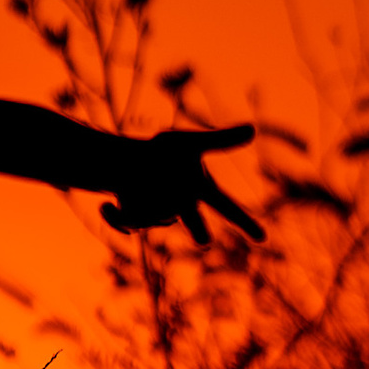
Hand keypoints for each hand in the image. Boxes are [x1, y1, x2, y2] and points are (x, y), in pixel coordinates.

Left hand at [102, 122, 262, 244]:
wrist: (127, 161)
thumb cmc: (162, 150)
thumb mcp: (190, 141)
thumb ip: (222, 139)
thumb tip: (253, 129)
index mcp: (200, 190)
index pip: (229, 208)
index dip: (246, 223)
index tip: (262, 238)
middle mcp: (183, 207)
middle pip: (196, 225)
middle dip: (200, 231)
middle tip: (204, 239)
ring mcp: (159, 215)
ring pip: (155, 219)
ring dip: (145, 203)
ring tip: (133, 183)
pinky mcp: (135, 219)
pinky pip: (128, 225)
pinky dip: (115, 217)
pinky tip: (106, 205)